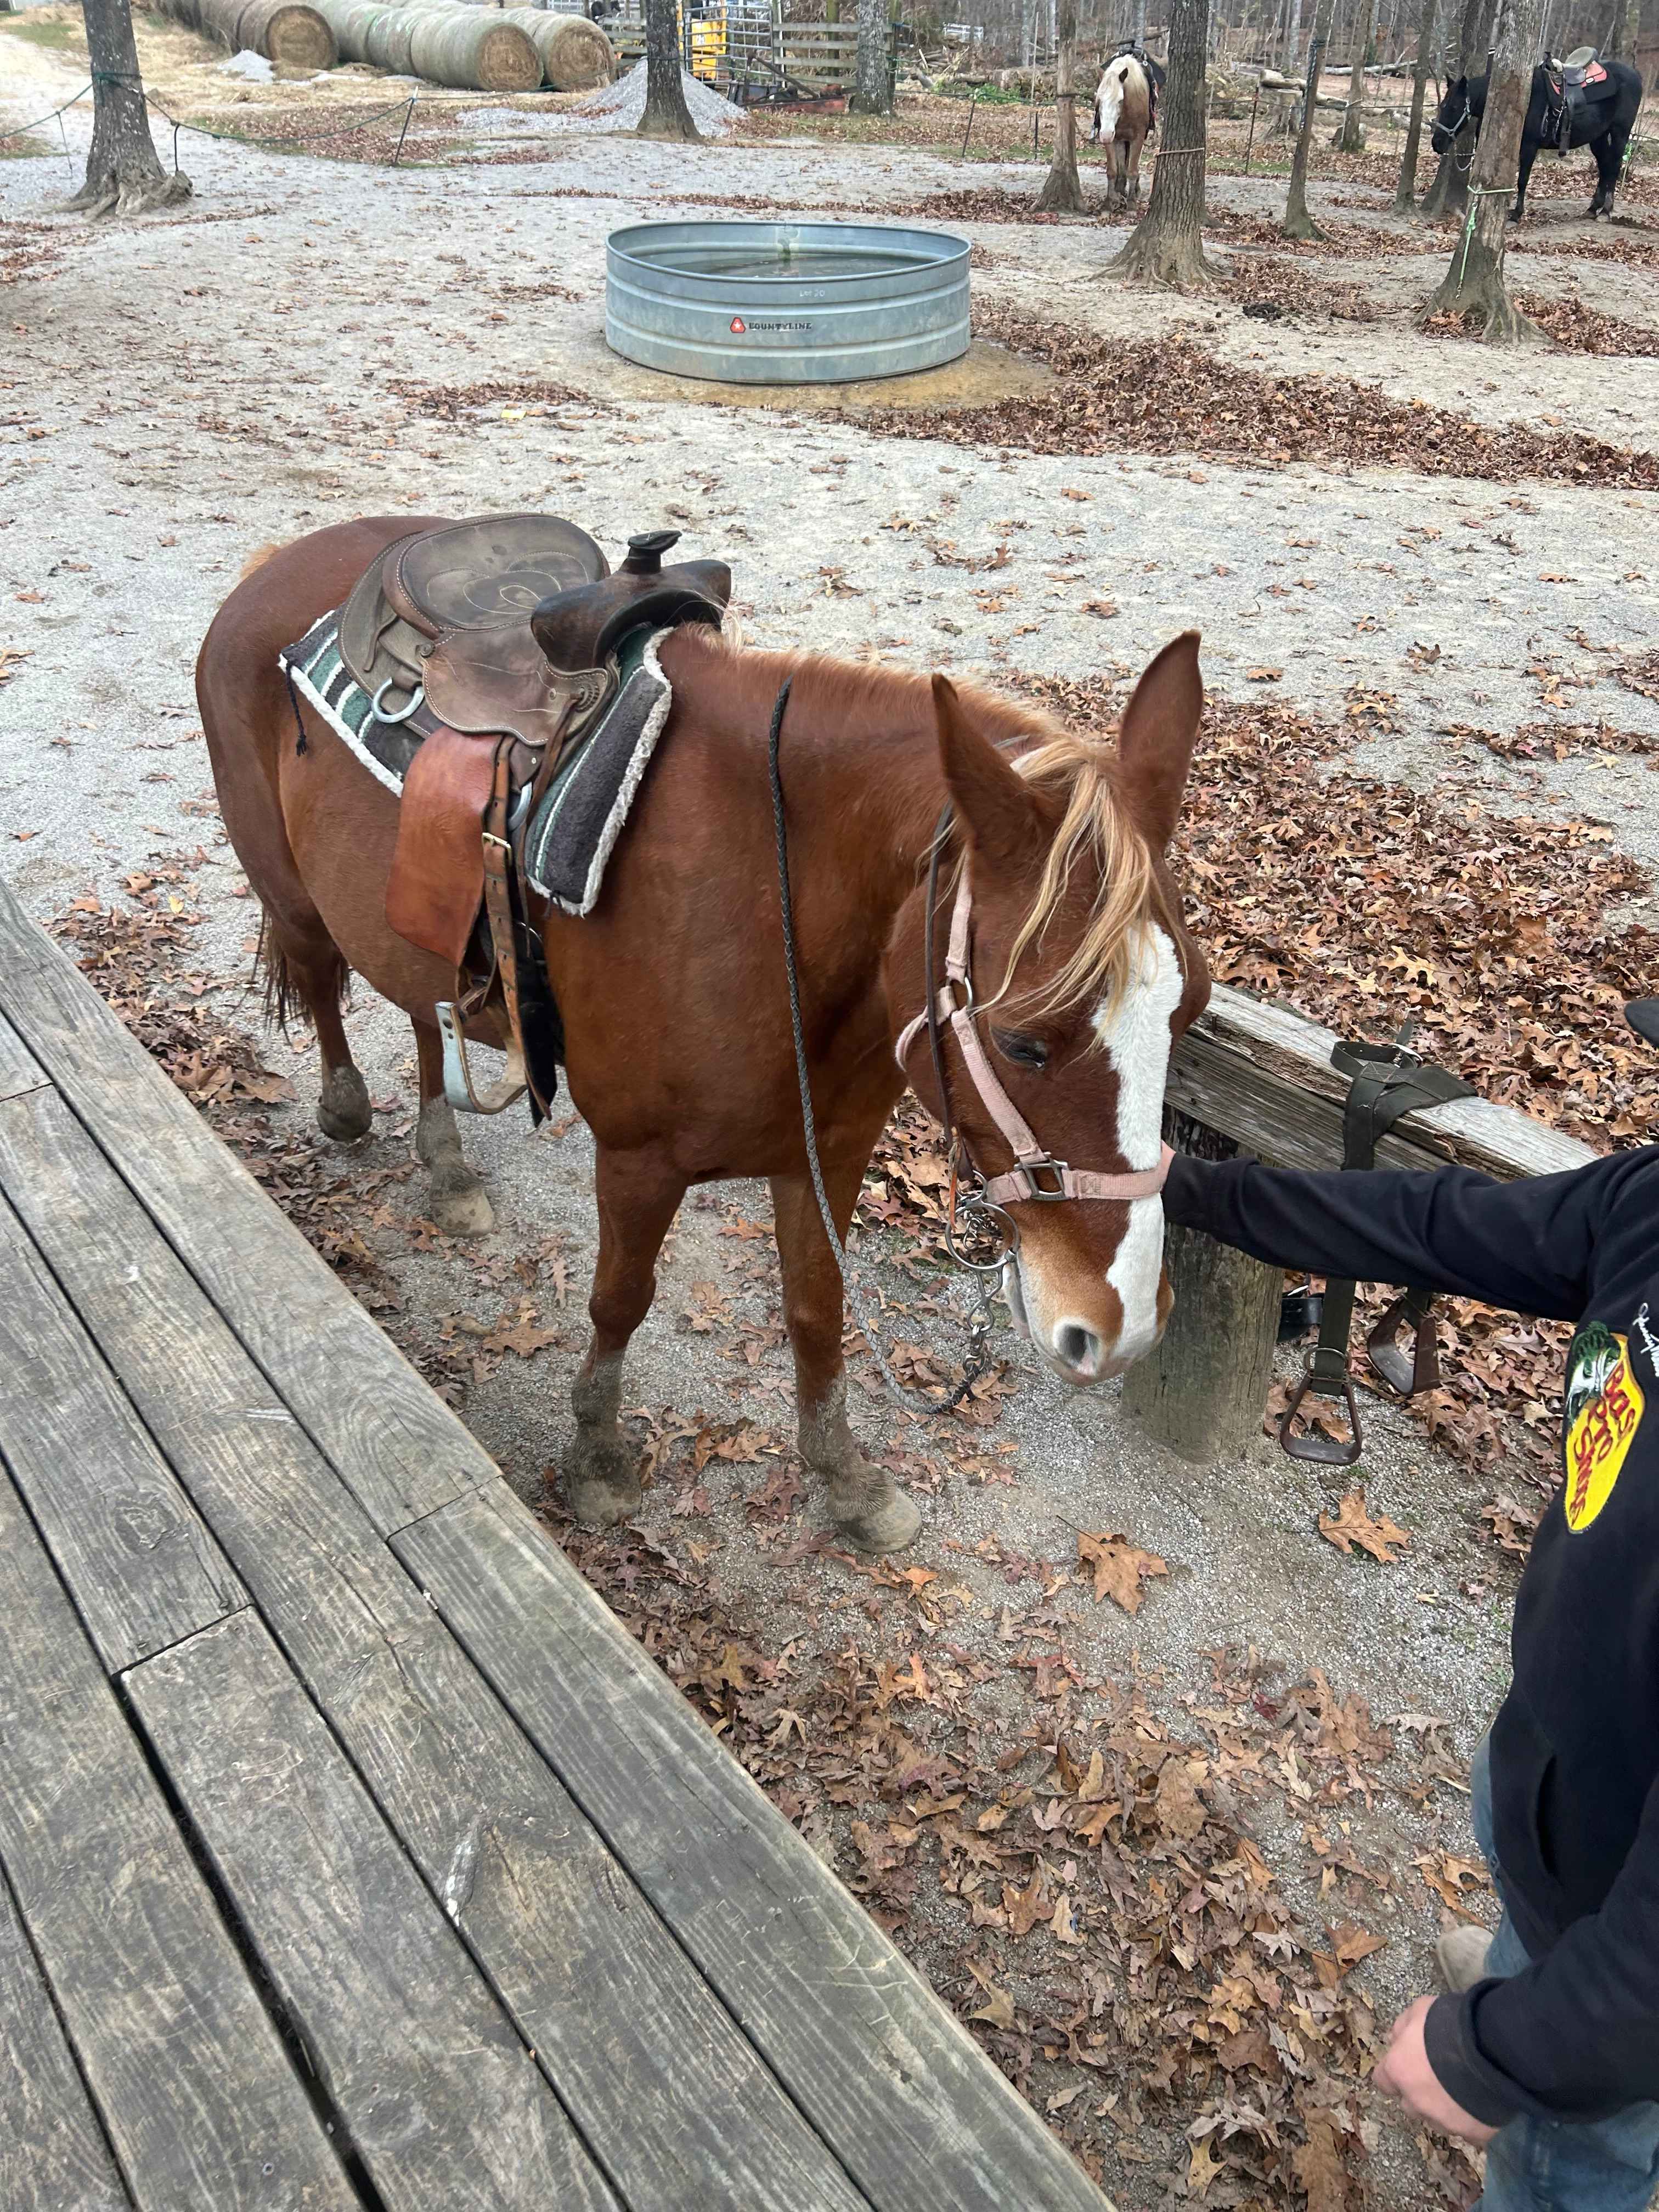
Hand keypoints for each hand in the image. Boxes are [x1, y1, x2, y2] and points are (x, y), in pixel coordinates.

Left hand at [1374, 1996, 1497, 2146]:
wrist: (1493, 2051)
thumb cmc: (1450, 2025)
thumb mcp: (1420, 2010)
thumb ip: (1403, 2027)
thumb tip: (1394, 2039)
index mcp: (1399, 2072)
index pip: (1383, 2081)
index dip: (1394, 2074)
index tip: (1406, 2067)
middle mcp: (1417, 2103)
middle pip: (1410, 2104)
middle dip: (1419, 2094)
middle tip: (1439, 2078)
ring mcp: (1446, 2122)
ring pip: (1438, 2120)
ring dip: (1444, 2108)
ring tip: (1464, 2091)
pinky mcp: (1474, 2135)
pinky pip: (1468, 2132)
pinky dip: (1472, 2121)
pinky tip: (1483, 2104)